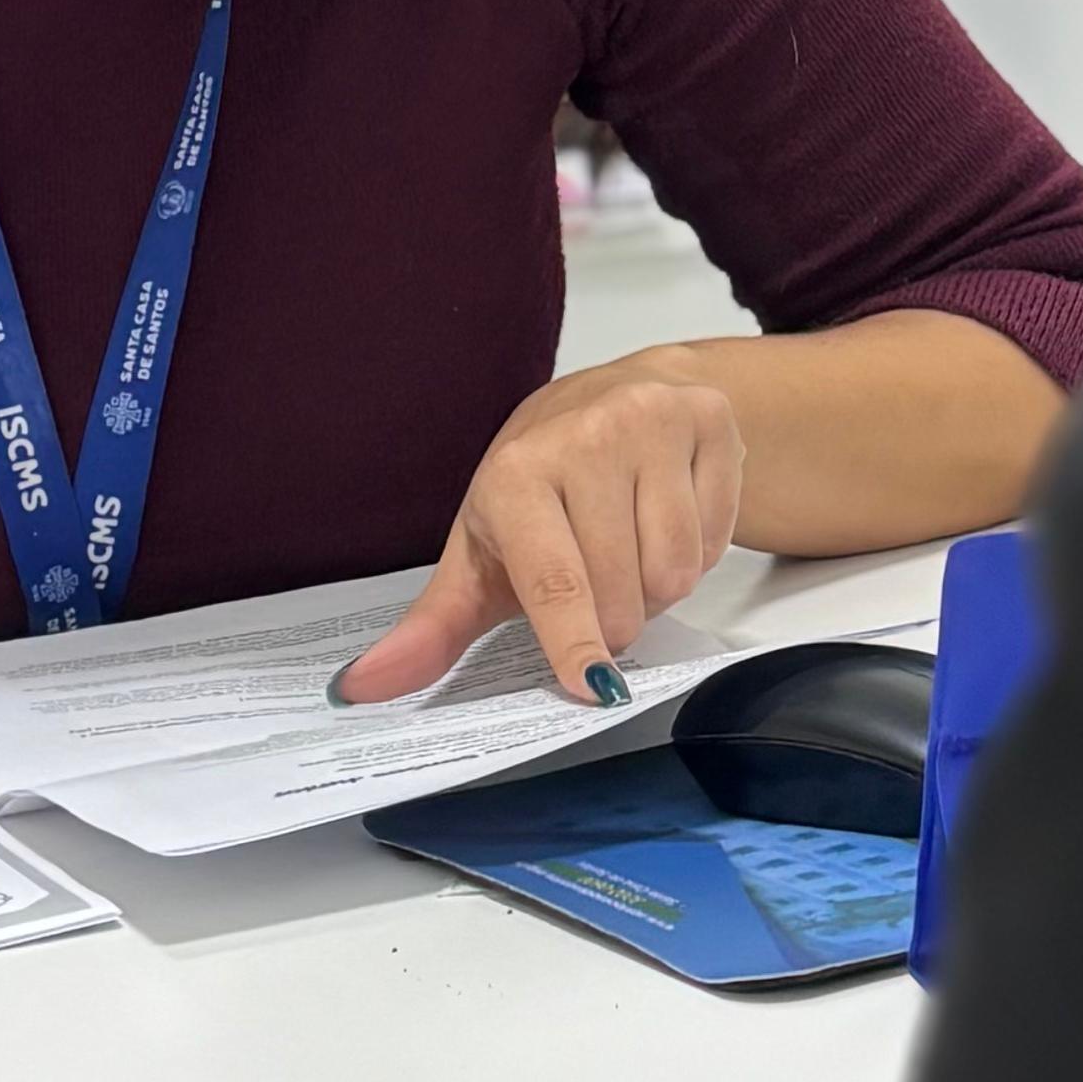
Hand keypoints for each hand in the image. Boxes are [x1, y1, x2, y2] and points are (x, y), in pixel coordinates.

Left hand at [334, 352, 744, 707]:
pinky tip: (669, 515)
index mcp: (518, 473)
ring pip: (678, 571)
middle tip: (596, 582)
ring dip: (658, 587)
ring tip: (631, 547)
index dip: (575, 643)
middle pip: (624, 593)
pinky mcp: (710, 419)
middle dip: (615, 617)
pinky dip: (699, 550)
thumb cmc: (543, 486)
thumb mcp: (482, 552)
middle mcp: (589, 436)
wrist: (617, 393)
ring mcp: (655, 421)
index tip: (591, 686)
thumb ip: (433, 627)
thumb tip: (363, 688)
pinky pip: (719, 538)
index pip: (556, 583)